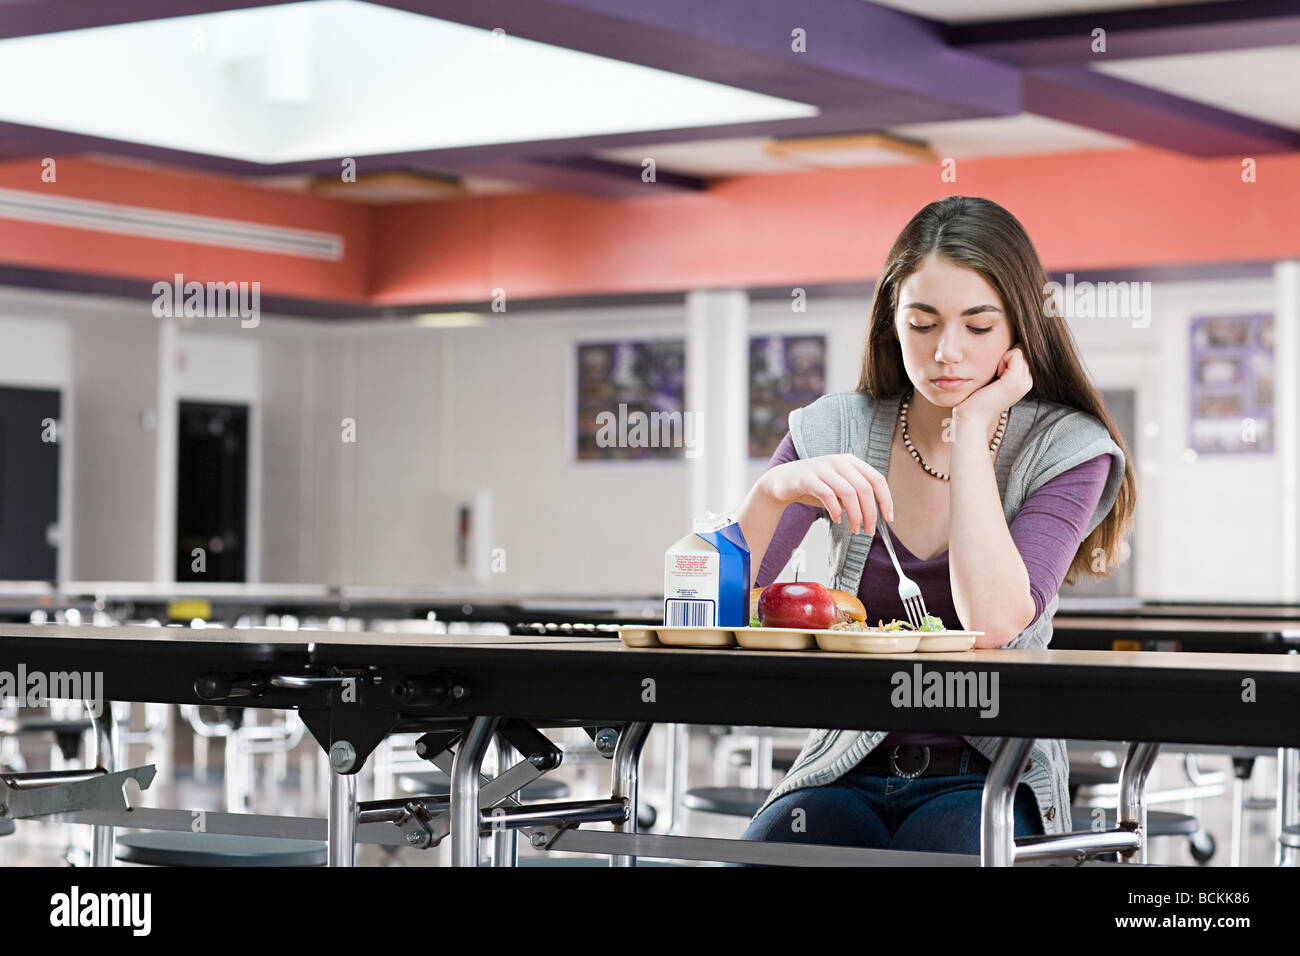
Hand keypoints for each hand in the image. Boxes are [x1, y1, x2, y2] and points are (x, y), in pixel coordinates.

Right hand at [758, 454, 893, 533]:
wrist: (782, 482)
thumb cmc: (816, 487)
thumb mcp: (840, 489)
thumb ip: (856, 497)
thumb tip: (876, 515)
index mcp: (851, 462)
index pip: (877, 479)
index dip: (885, 500)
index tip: (888, 519)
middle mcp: (839, 461)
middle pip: (864, 488)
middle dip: (870, 513)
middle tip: (868, 530)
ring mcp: (822, 468)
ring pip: (848, 492)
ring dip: (855, 515)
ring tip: (854, 529)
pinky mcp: (807, 478)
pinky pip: (827, 495)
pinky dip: (835, 510)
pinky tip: (836, 519)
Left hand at [954, 345, 1032, 425]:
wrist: (972, 417)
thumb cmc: (978, 398)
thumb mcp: (995, 379)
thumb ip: (1004, 366)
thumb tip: (1007, 347)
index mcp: (1025, 382)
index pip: (1023, 355)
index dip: (1008, 357)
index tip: (997, 371)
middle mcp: (1028, 382)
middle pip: (1022, 352)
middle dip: (1007, 356)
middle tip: (995, 372)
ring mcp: (1023, 382)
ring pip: (1019, 352)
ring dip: (1004, 357)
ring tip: (996, 373)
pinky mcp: (1014, 381)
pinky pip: (1015, 354)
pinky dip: (1003, 358)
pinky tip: (996, 372)